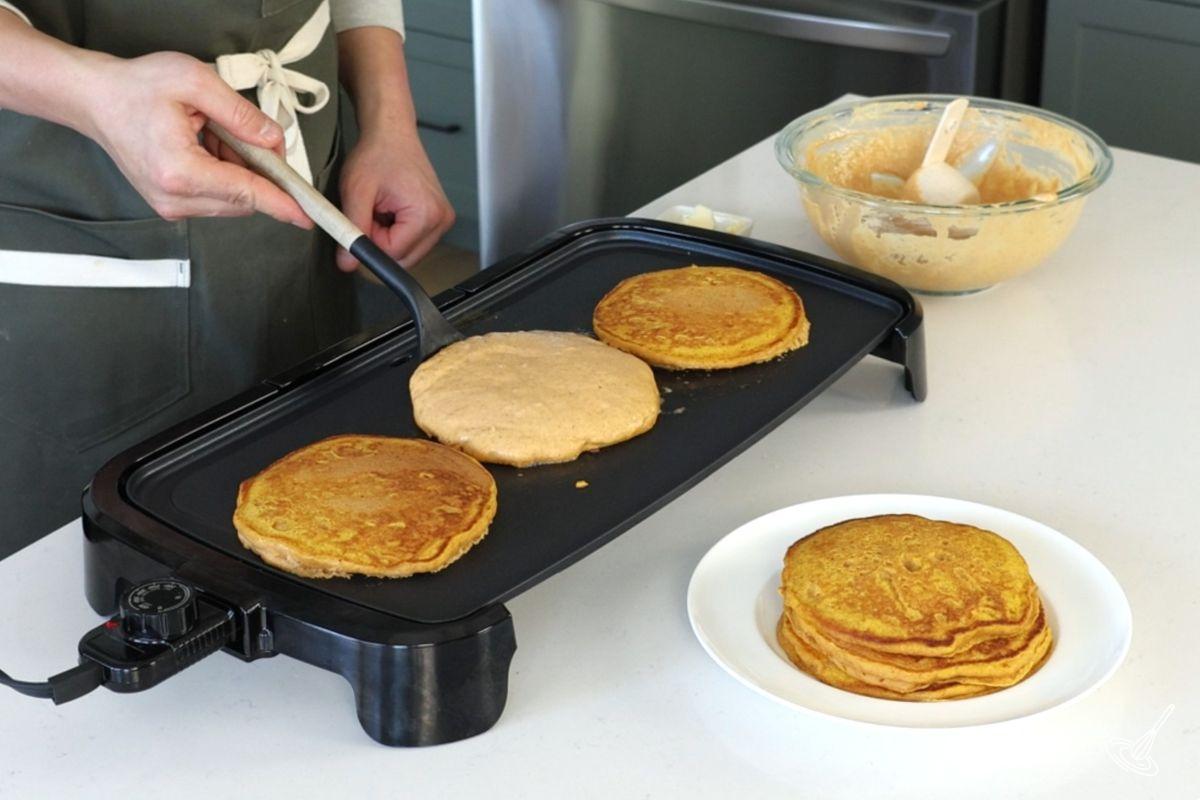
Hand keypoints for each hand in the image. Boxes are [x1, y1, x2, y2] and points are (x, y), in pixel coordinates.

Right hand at [83, 52, 310, 225]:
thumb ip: (240, 114)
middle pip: (243, 199)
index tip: (306, 217)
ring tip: (211, 133)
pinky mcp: (171, 205)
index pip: (245, 193)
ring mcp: (170, 206)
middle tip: (244, 133)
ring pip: (233, 200)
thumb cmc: (136, 87)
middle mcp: (174, 198)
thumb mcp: (194, 82)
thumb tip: (273, 140)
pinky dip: (223, 174)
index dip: (281, 203)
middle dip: (257, 170)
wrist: (95, 99)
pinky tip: (206, 146)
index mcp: (179, 172)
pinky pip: (216, 198)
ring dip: (237, 170)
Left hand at [335, 130, 454, 270]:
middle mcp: (441, 221)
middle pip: (404, 259)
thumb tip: (347, 264)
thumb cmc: (378, 153)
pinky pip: (413, 242)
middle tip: (372, 212)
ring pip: (407, 253)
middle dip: (380, 242)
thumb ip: (351, 231)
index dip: (370, 242)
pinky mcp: (437, 219)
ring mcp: (442, 221)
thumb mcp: (357, 192)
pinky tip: (391, 210)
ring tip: (382, 209)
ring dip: (387, 238)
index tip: (363, 217)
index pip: (393, 254)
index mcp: (426, 214)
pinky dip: (396, 233)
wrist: (391, 133)